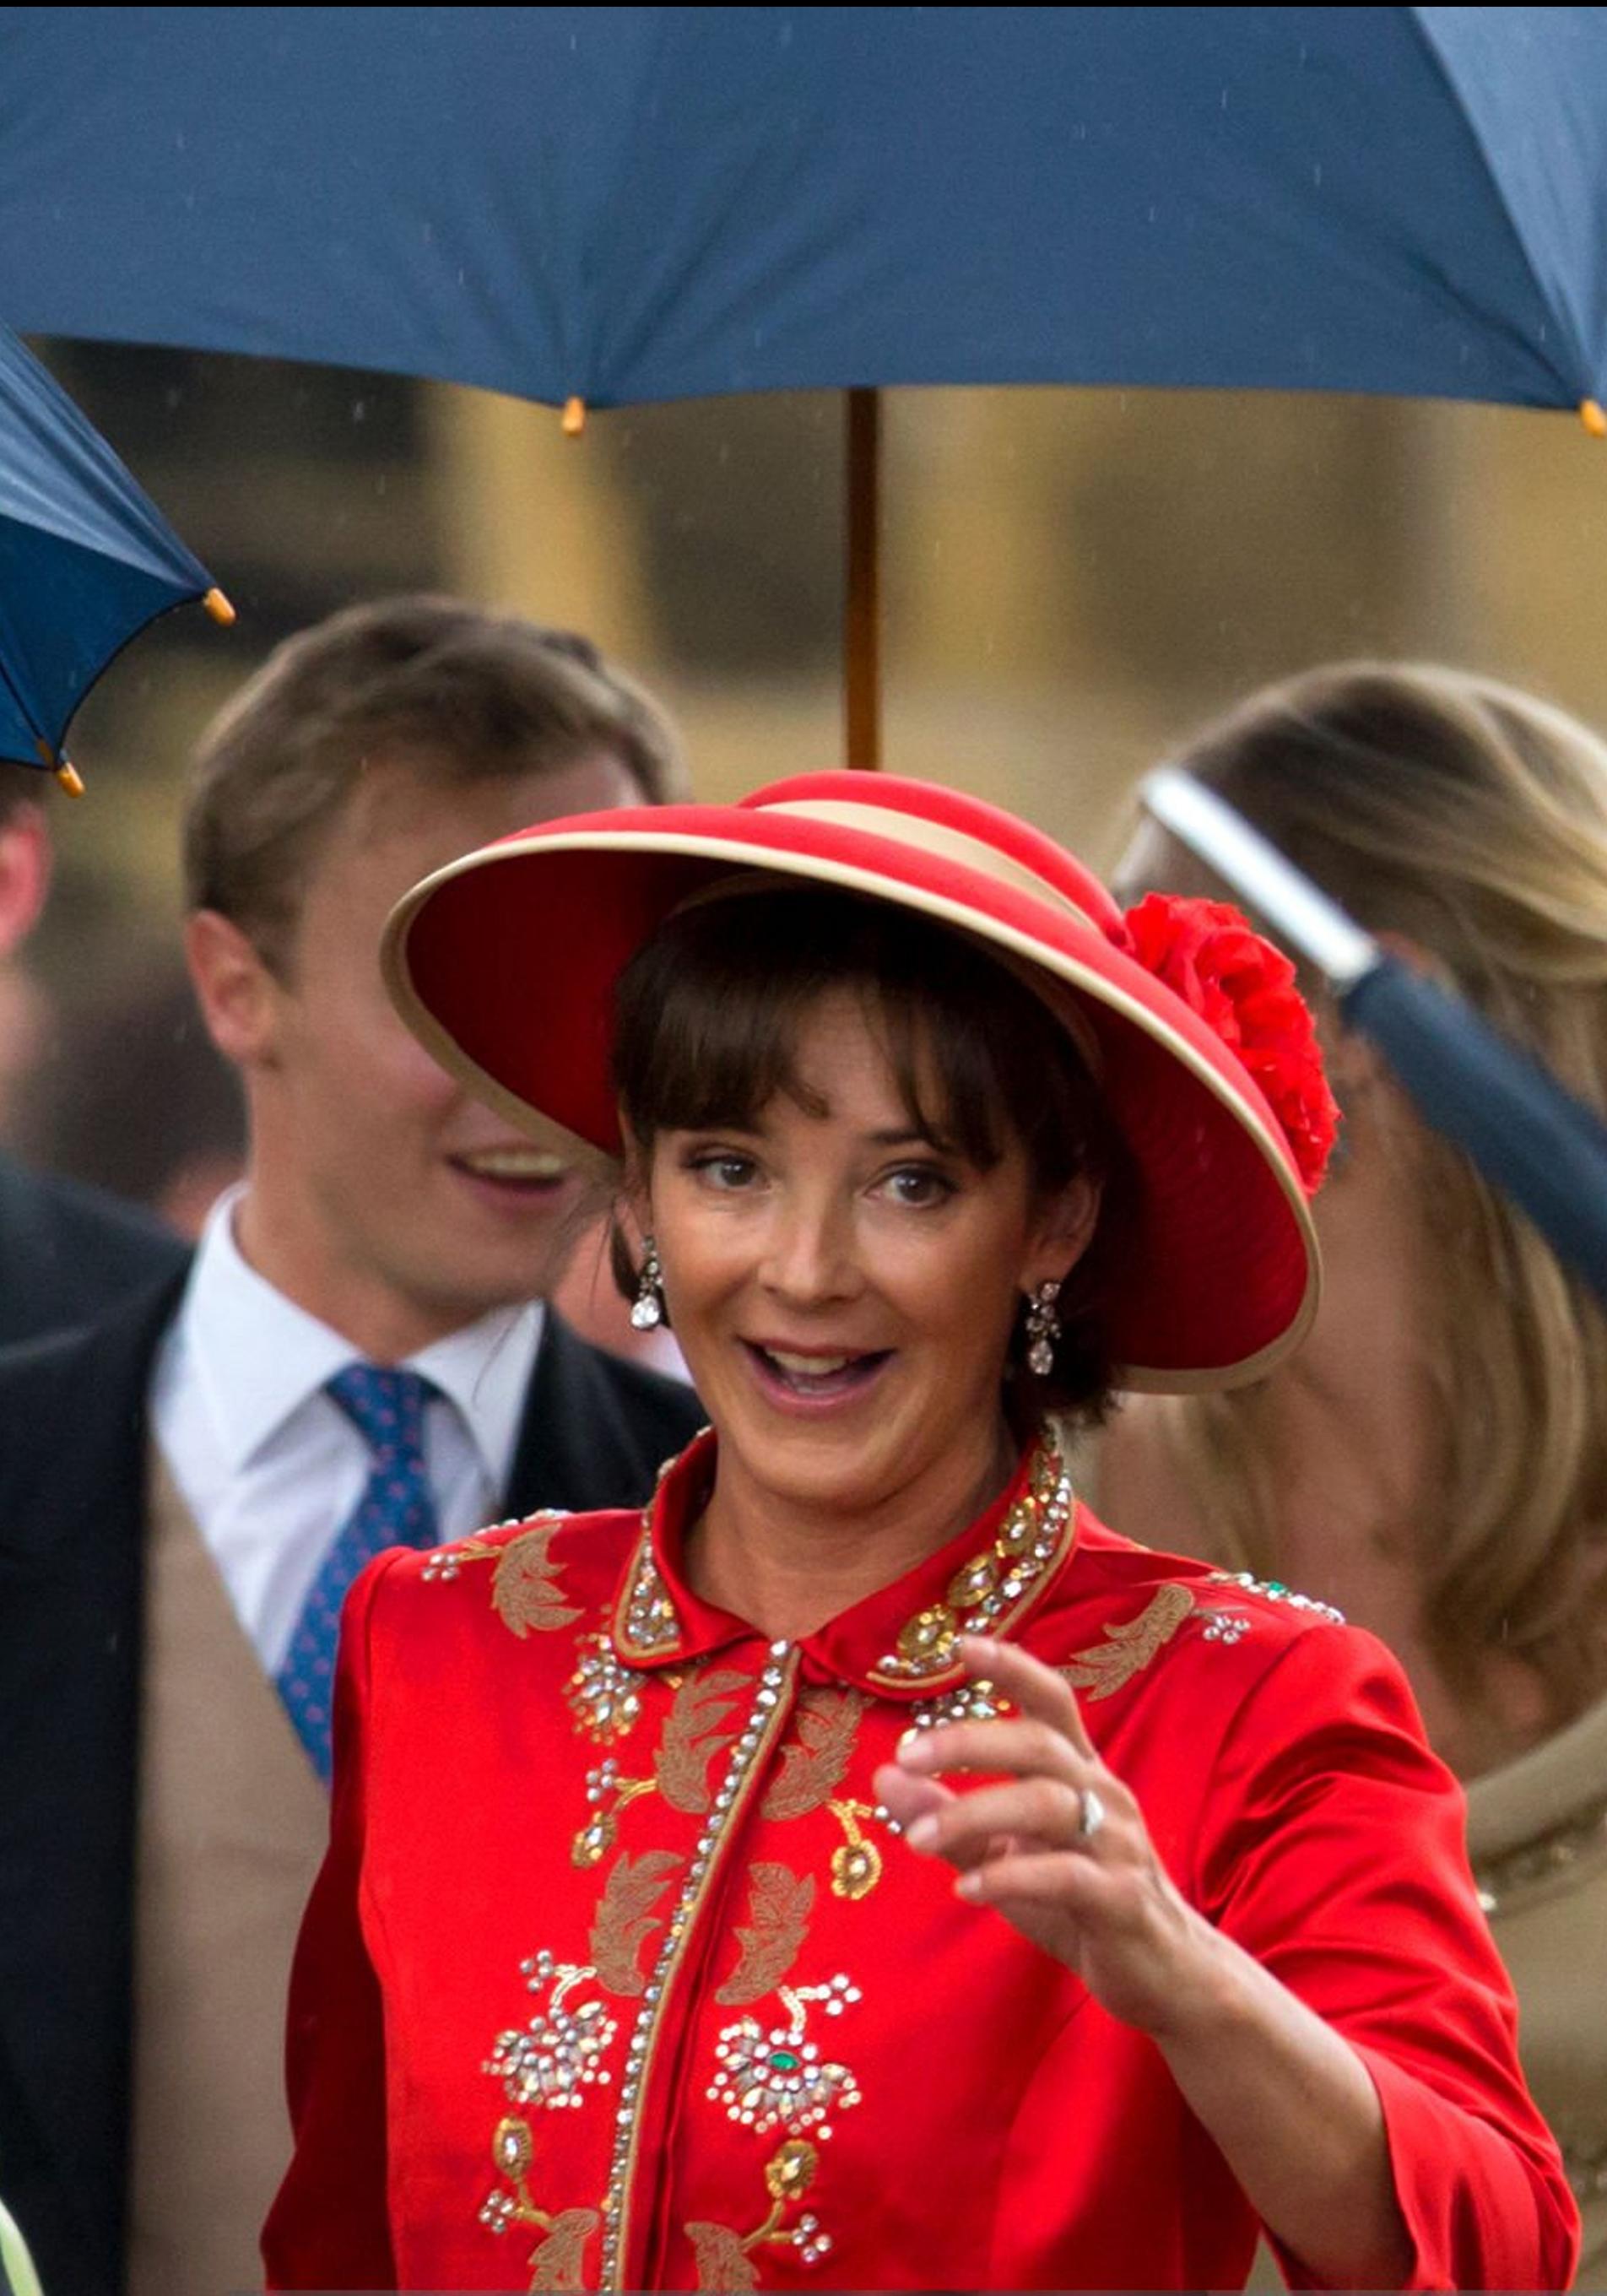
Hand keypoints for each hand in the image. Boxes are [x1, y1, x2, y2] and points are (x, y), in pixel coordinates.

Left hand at [873, 1634, 1227, 2040]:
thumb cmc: (1080, 1903)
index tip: (961, 1643)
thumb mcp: (1004, 1857)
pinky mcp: (1124, 1900)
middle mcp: (1103, 1795)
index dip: (1013, 1667)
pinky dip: (1012, 1876)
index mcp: (1079, 1774)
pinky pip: (1067, 1876)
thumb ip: (948, 1818)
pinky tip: (967, 1890)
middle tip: (908, 1755)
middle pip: (1039, 1744)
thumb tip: (883, 1776)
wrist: (1166, 1975)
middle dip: (970, 1741)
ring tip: (917, 1840)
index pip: (1052, 1701)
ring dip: (974, 1814)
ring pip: (1047, 1804)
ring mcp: (1118, 1845)